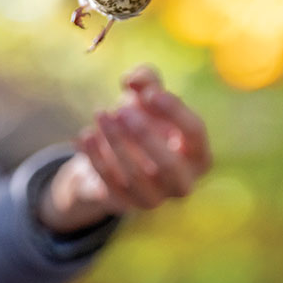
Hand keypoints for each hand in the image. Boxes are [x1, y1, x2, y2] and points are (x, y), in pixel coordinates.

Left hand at [38, 65, 211, 232]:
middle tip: (121, 109)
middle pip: (169, 166)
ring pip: (136, 176)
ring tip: (100, 113)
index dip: (174, 112)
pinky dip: (96, 158)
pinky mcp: (125, 204)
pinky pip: (110, 184)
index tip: (149, 93)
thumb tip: (135, 79)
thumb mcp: (145, 97)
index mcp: (198, 154)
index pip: (195, 134)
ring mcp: (154, 198)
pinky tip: (85, 134)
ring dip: (116, 142)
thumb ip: (146, 81)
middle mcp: (182, 181)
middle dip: (145, 137)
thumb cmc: (141, 121)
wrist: (113, 156)